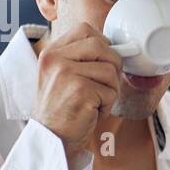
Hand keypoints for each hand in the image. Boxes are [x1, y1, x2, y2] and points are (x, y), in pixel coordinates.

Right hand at [30, 22, 122, 154]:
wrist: (51, 139)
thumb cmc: (62, 110)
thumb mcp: (62, 76)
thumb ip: (81, 58)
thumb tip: (118, 48)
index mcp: (51, 52)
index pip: (86, 29)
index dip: (103, 44)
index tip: (103, 61)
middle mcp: (55, 59)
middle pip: (102, 46)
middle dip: (112, 67)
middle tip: (104, 85)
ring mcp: (66, 73)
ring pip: (110, 70)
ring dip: (110, 90)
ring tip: (93, 102)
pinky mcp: (80, 90)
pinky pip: (111, 91)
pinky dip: (107, 105)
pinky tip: (91, 112)